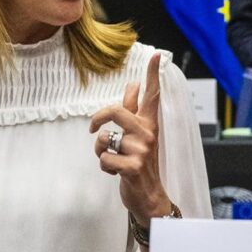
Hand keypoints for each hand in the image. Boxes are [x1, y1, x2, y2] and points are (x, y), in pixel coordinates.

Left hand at [90, 53, 169, 230]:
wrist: (149, 196)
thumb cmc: (140, 163)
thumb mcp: (138, 135)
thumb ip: (133, 110)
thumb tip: (133, 84)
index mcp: (149, 124)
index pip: (152, 95)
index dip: (153, 75)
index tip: (158, 55)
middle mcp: (148, 134)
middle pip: (116, 111)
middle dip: (98, 118)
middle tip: (93, 127)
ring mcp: (142, 150)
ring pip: (105, 139)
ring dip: (100, 151)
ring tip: (113, 159)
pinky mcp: (133, 167)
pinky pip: (105, 158)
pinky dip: (104, 167)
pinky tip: (116, 172)